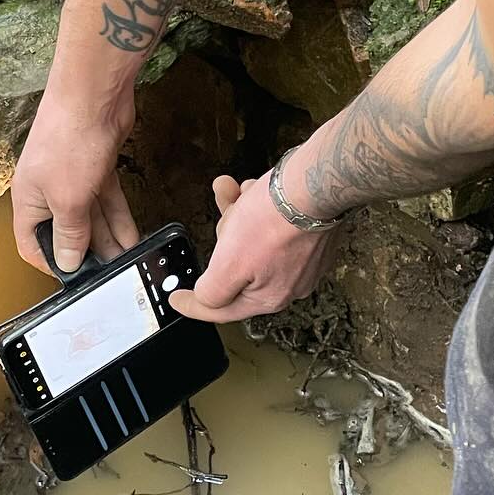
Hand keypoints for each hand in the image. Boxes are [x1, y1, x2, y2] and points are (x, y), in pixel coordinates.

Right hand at [12, 84, 139, 273]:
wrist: (91, 96)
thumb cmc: (68, 139)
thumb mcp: (68, 199)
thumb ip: (70, 233)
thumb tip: (66, 260)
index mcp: (28, 199)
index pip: (31, 242)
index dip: (49, 262)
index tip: (72, 278)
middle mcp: (48, 190)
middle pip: (65, 231)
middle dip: (87, 252)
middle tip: (107, 272)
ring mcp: (73, 177)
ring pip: (90, 217)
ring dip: (108, 238)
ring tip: (125, 260)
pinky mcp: (96, 167)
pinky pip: (106, 201)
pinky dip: (118, 218)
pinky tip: (130, 235)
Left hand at [169, 170, 341, 322]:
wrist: (316, 185)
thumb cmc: (275, 222)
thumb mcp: (229, 264)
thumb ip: (213, 291)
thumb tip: (205, 299)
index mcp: (269, 296)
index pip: (223, 309)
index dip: (194, 305)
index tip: (177, 299)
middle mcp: (289, 282)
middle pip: (236, 264)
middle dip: (224, 236)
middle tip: (222, 217)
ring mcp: (303, 258)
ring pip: (253, 238)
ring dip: (238, 213)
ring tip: (234, 192)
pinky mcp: (309, 234)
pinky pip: (273, 224)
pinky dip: (259, 207)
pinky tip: (255, 190)